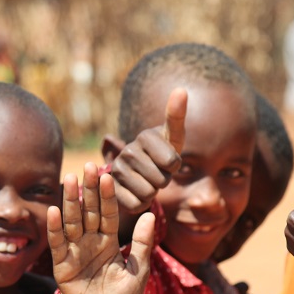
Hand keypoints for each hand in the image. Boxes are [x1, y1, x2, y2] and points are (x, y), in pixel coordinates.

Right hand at [49, 163, 155, 293]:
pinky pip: (58, 244)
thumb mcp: (138, 271)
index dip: (107, 195)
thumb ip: (141, 244)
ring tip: (69, 179)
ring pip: (72, 222)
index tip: (107, 174)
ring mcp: (75, 252)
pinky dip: (55, 228)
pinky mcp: (62, 266)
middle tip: (88, 165)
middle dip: (88, 189)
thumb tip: (150, 214)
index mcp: (108, 242)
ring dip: (70, 201)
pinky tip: (54, 211)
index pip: (108, 213)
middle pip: (89, 211)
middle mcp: (90, 243)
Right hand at [110, 88, 186, 213]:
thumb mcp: (172, 137)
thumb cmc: (161, 153)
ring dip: (153, 193)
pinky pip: (137, 204)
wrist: (137, 172)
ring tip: (146, 181)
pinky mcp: (112, 190)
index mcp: (144, 136)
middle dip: (164, 180)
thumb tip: (181, 89)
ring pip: (149, 193)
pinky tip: (136, 192)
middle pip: (162, 180)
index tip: (167, 160)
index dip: (175, 166)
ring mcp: (117, 171)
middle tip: (156, 172)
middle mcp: (128, 151)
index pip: (173, 163)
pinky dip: (141, 203)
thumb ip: (176, 116)